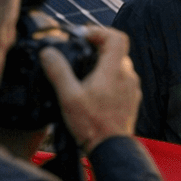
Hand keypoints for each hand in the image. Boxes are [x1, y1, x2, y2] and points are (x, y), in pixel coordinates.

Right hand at [41, 26, 139, 153]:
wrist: (111, 148)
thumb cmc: (92, 125)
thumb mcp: (68, 97)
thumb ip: (58, 72)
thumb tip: (48, 52)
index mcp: (114, 70)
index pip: (117, 37)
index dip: (100, 32)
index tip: (83, 37)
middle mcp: (127, 75)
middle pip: (116, 50)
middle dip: (96, 48)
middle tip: (77, 54)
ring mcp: (132, 87)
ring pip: (118, 65)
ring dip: (101, 64)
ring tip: (82, 74)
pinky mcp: (131, 98)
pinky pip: (121, 79)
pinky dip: (108, 78)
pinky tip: (92, 90)